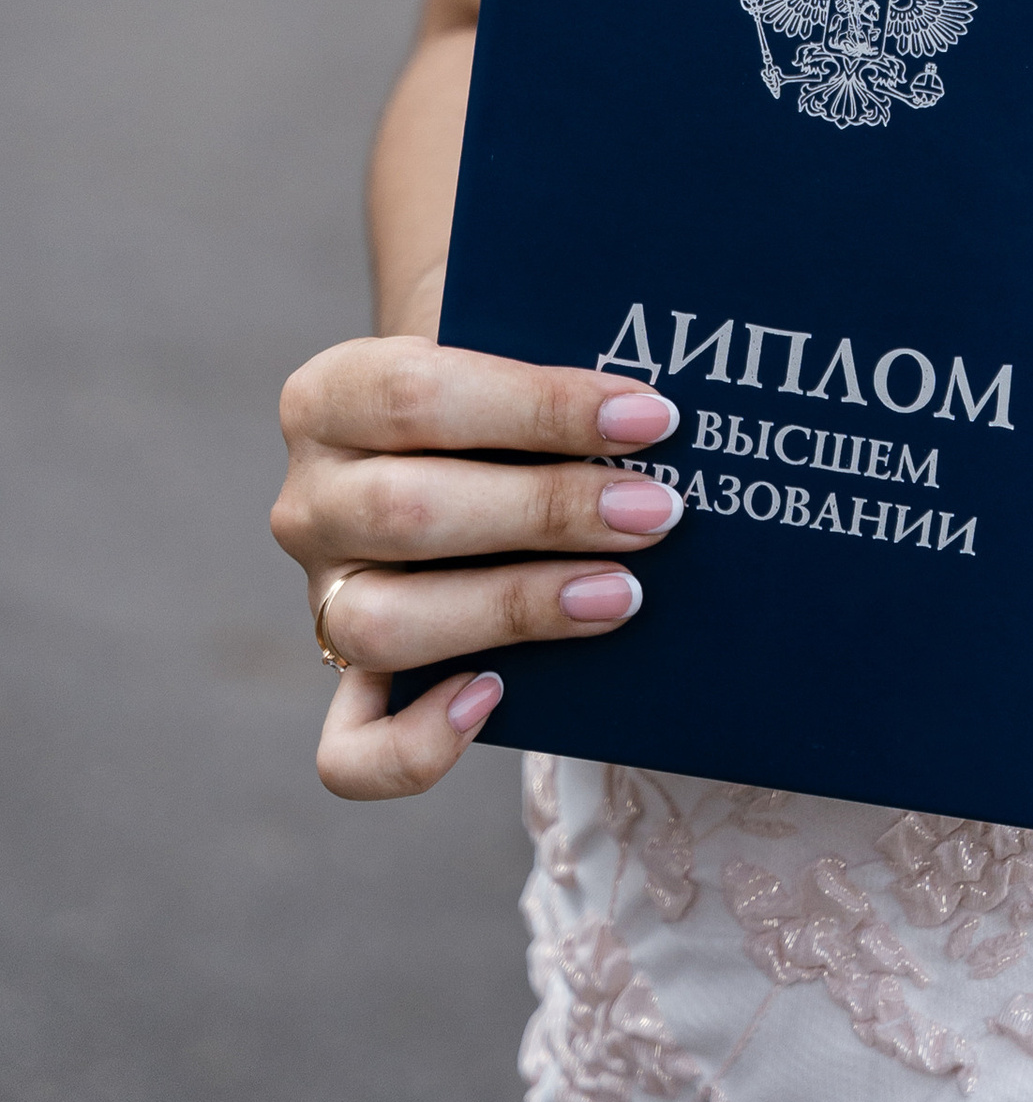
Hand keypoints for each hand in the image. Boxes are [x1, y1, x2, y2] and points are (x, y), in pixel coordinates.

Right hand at [271, 336, 684, 800]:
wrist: (450, 447)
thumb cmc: (497, 397)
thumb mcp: (501, 353)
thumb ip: (547, 363)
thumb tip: (651, 412)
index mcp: (330, 396)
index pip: (420, 396)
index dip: (540, 408)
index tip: (650, 420)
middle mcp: (309, 501)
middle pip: (406, 511)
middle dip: (547, 511)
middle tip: (655, 511)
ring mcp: (320, 599)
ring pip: (381, 626)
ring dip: (513, 610)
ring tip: (620, 594)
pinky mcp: (345, 681)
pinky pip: (350, 749)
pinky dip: (416, 745)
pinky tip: (494, 698)